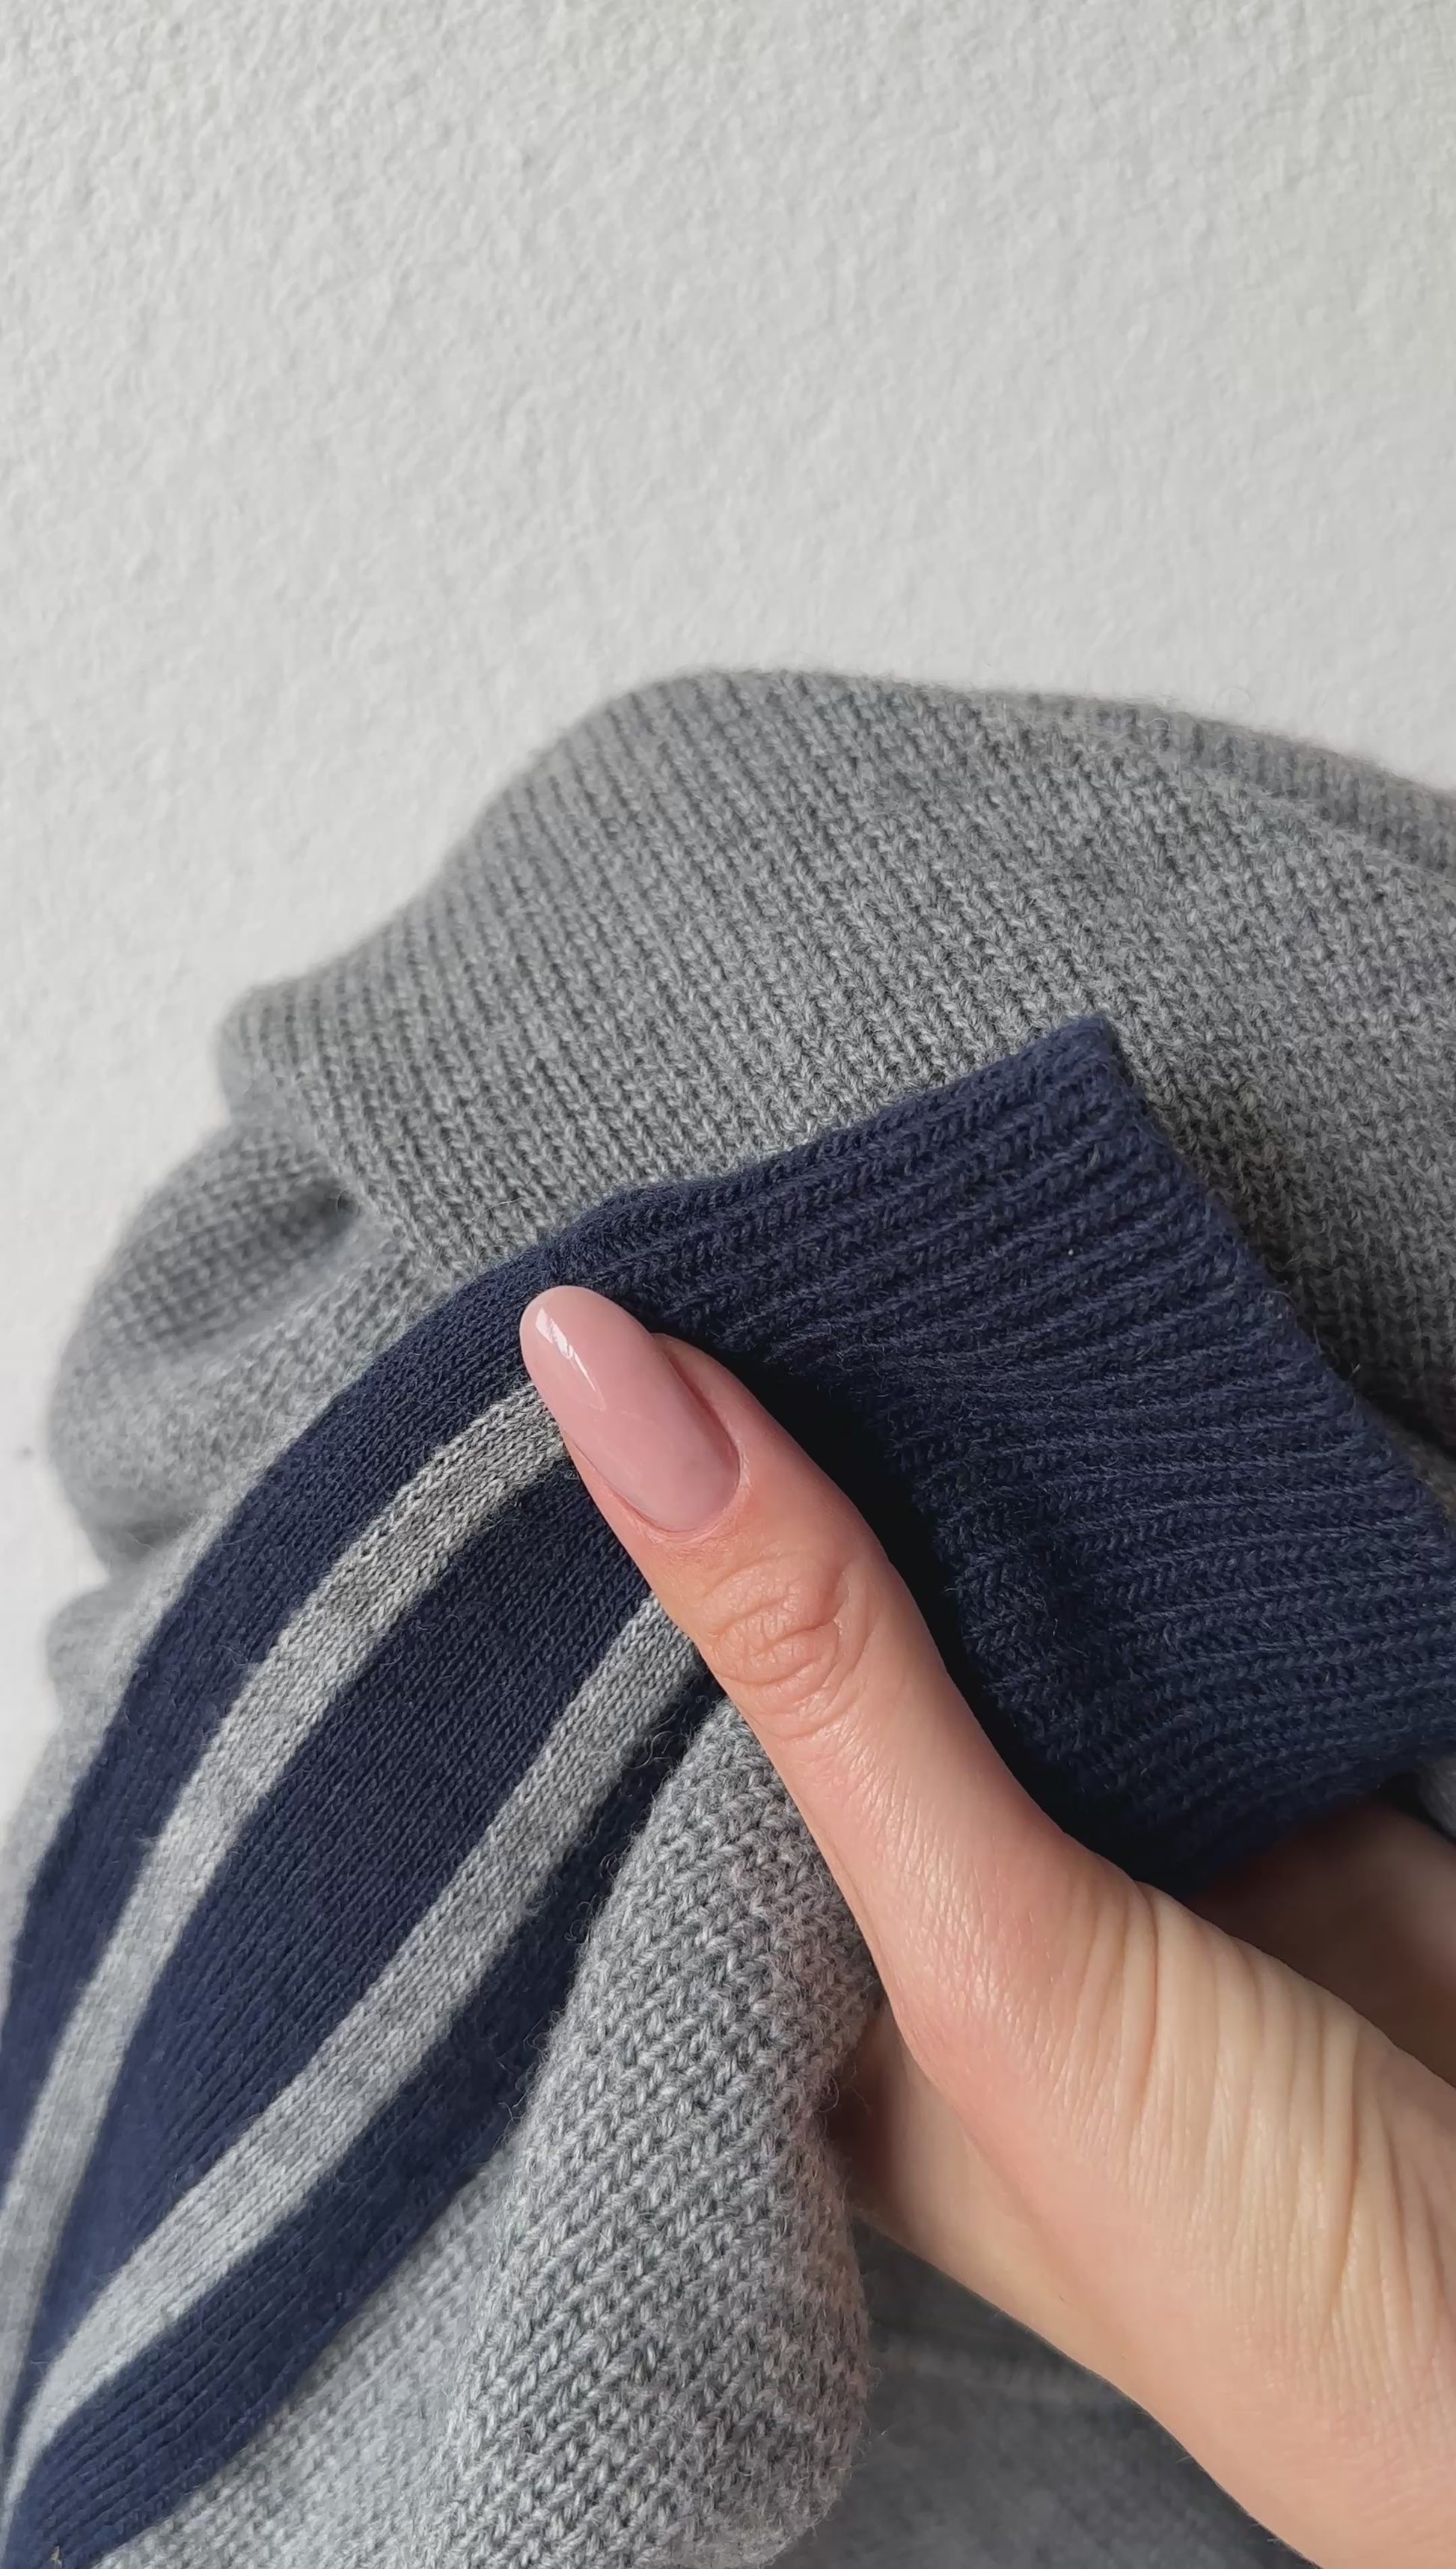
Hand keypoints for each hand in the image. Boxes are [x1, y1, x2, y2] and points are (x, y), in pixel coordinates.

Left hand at [520, 1286, 1455, 2568]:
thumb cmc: (1247, 2251)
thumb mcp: (986, 1954)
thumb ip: (814, 1666)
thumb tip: (597, 1372)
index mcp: (805, 2009)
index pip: (658, 1743)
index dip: (616, 1557)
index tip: (568, 1350)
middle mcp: (931, 1924)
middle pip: (827, 1653)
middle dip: (783, 1484)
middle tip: (699, 1257)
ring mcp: (1097, 1846)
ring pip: (986, 1607)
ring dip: (950, 1471)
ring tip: (847, 1272)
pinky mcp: (1247, 1784)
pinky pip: (1147, 1600)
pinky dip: (1112, 1501)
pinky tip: (1052, 1371)